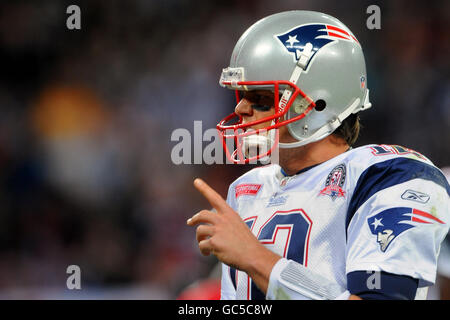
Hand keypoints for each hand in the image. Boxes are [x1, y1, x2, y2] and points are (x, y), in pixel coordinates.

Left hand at [187, 178, 280, 293]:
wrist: (253, 256)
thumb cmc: (247, 243)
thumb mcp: (238, 226)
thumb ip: (225, 223)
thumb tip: (211, 227)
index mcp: (230, 214)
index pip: (215, 198)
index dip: (205, 189)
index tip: (196, 181)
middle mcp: (223, 220)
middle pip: (202, 214)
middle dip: (194, 219)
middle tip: (190, 222)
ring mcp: (218, 231)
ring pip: (200, 231)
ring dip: (199, 239)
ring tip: (204, 245)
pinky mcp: (214, 243)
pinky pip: (202, 245)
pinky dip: (203, 250)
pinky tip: (208, 254)